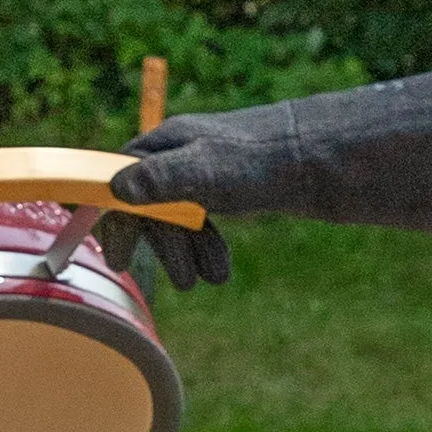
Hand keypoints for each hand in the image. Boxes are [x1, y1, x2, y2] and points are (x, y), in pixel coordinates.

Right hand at [107, 70, 431, 273]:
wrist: (316, 157)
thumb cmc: (259, 161)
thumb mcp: (206, 172)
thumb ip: (160, 180)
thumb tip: (117, 191)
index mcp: (164, 147)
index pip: (117, 184)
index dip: (115, 224)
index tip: (119, 261)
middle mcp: (177, 155)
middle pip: (149, 209)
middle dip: (165, 250)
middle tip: (188, 284)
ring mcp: (202, 171)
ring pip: (177, 220)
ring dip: (189, 256)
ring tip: (216, 279)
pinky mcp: (226, 186)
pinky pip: (200, 222)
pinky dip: (206, 248)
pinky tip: (221, 269)